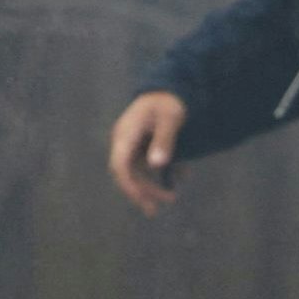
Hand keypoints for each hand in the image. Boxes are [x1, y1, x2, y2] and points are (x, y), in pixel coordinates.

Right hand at [108, 92, 186, 214]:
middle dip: (140, 192)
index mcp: (126, 133)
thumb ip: (165, 139)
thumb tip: (157, 165)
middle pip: (125, 173)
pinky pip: (145, 166)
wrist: (168, 89)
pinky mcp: (139, 147)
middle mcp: (123, 141)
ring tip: (171, 198)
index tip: (143, 199)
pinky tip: (179, 178)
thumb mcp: (171, 118)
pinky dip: (159, 175)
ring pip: (135, 172)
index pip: (120, 164)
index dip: (129, 184)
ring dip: (150, 187)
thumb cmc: (169, 101)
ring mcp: (130, 144)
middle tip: (155, 209)